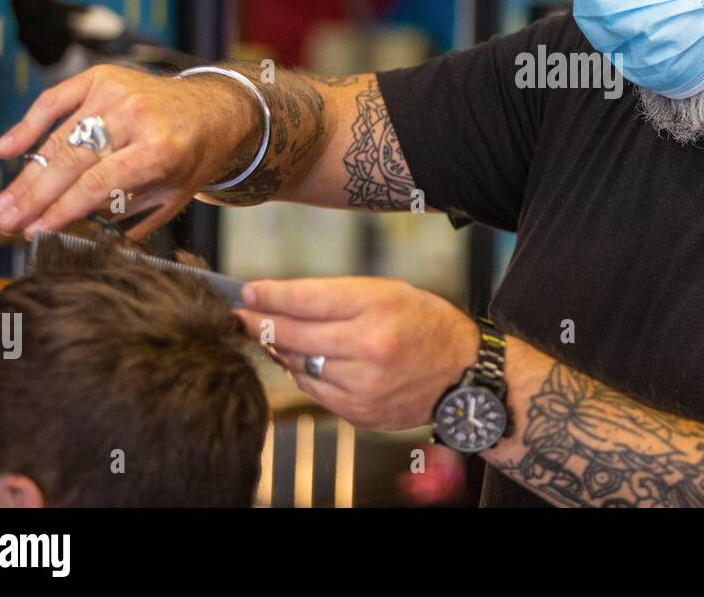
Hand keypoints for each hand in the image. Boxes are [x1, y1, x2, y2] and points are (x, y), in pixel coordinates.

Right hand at [0, 64, 256, 238]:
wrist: (214, 109)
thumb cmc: (192, 158)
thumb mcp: (174, 195)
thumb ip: (130, 216)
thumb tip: (80, 241)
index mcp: (160, 149)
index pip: (99, 183)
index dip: (62, 209)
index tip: (35, 232)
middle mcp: (136, 116)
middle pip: (72, 161)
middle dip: (34, 197)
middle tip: (6, 223)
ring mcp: (117, 93)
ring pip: (58, 137)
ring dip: (26, 175)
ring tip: (2, 205)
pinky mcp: (102, 77)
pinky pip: (55, 100)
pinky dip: (29, 125)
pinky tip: (6, 150)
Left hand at [237, 277, 479, 430]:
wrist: (463, 374)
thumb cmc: (426, 324)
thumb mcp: (388, 292)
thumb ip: (337, 296)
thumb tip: (282, 301)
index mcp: (377, 307)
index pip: (306, 299)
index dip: (270, 296)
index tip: (246, 293)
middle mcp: (368, 346)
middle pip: (293, 334)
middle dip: (261, 323)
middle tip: (241, 316)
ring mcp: (363, 384)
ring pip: (299, 366)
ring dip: (281, 350)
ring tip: (274, 336)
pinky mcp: (359, 411)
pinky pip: (314, 391)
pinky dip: (304, 374)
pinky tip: (306, 361)